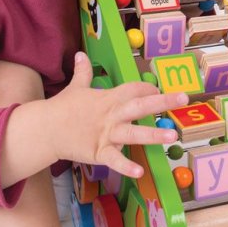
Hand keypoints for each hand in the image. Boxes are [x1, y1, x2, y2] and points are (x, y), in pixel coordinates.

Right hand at [46, 53, 187, 177]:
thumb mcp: (74, 88)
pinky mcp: (98, 152)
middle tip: (183, 98)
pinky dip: (126, 166)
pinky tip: (140, 171)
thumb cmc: (62, 108)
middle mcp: (110, 115)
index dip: (147, 89)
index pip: (133, 89)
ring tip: (173, 136)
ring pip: (132, 134)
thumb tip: (80, 55)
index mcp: (108, 98)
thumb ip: (83, 73)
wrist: (44, 129)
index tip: (157, 90)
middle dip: (162, 102)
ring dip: (153, 135)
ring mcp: (106, 134)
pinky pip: (115, 159)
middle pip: (139, 106)